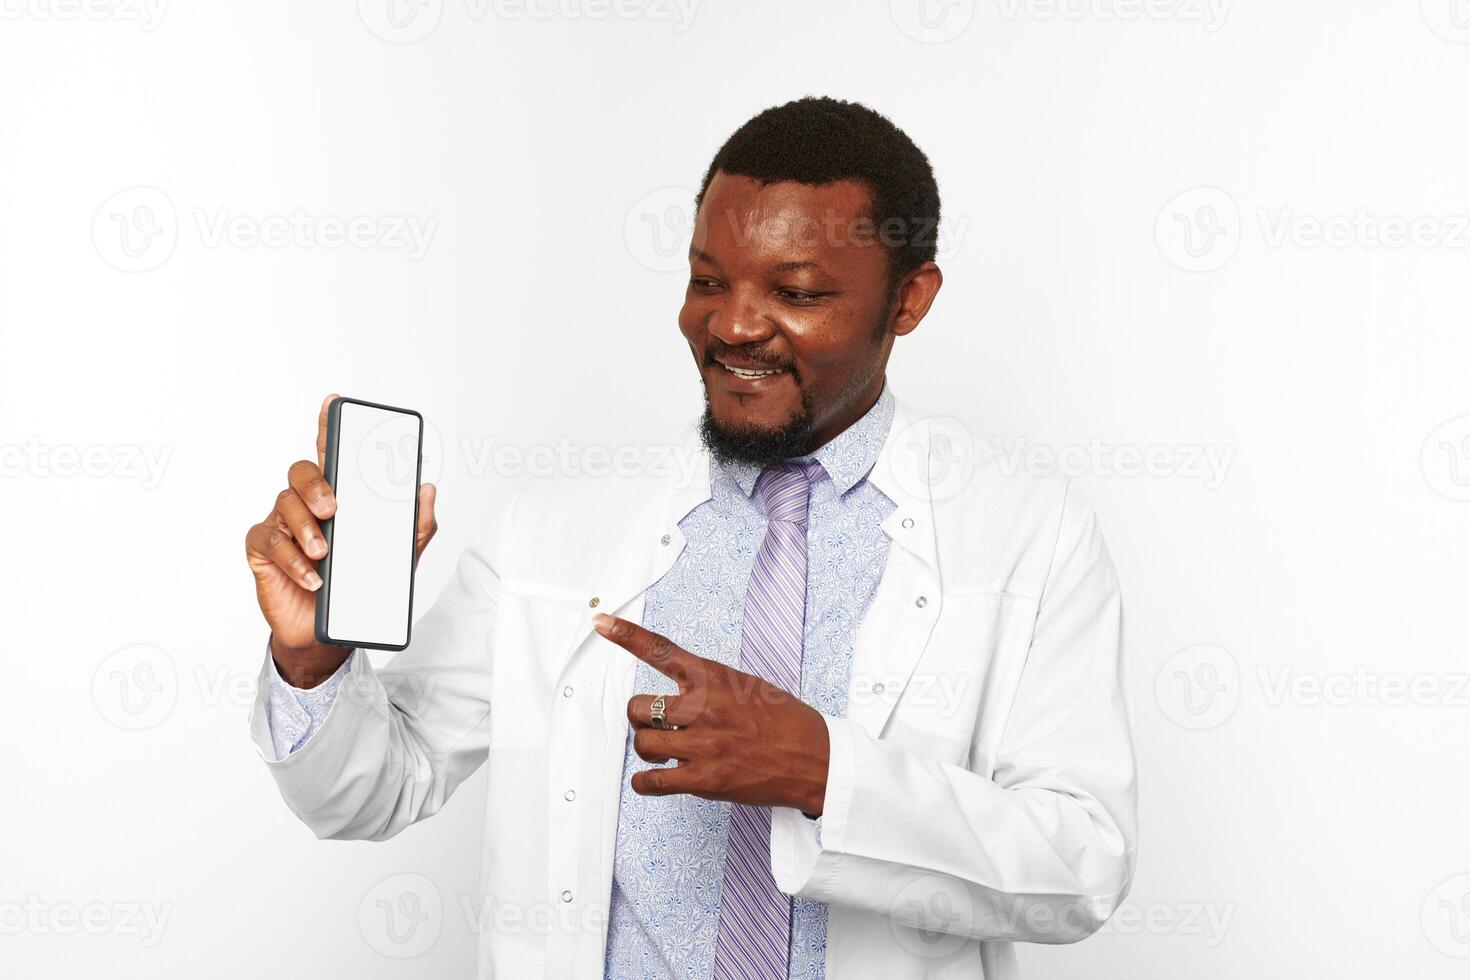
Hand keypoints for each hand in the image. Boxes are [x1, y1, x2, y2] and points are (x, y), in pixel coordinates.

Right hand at [244, 393, 438, 686]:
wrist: (330, 634)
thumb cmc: (360, 585)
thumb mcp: (399, 556)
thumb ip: (416, 525)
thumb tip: (427, 489)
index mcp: (338, 496)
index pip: (331, 453)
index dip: (329, 426)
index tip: (334, 403)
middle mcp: (307, 504)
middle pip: (300, 471)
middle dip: (315, 483)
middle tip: (333, 508)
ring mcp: (282, 525)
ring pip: (284, 504)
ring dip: (305, 528)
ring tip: (325, 554)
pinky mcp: (263, 551)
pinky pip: (269, 542)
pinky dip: (293, 559)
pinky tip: (312, 576)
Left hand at [593, 613, 829, 815]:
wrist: (816, 758)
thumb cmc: (785, 721)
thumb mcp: (746, 685)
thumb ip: (709, 686)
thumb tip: (680, 695)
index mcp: (714, 678)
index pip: (661, 650)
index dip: (627, 635)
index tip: (602, 623)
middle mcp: (704, 708)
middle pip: (638, 707)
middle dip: (640, 716)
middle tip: (656, 723)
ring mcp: (702, 745)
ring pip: (643, 743)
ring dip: (648, 747)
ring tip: (665, 750)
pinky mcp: (704, 780)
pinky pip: (652, 781)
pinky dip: (645, 781)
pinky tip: (653, 778)